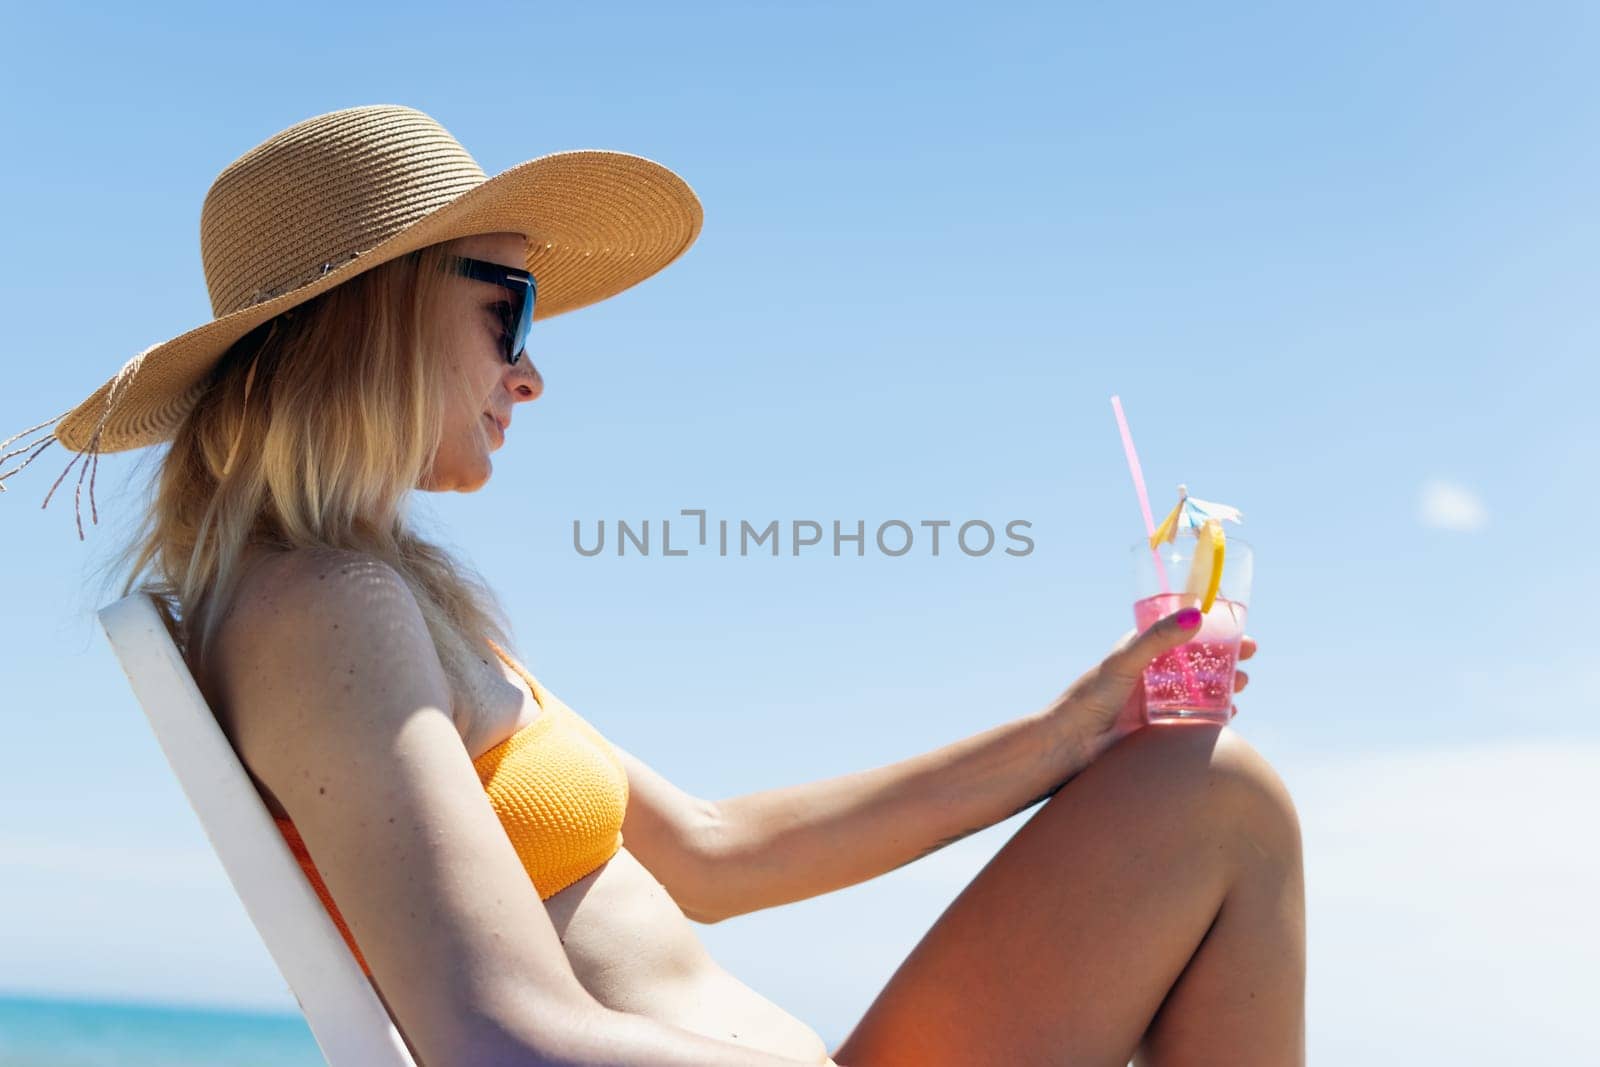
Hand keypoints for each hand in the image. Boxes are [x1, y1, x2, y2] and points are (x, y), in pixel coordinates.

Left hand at [1046, 609, 1257, 768]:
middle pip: (1196, 661)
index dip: (1210, 629)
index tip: (1237, 628)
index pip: (1181, 633)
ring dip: (1224, 685)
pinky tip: (1229, 713)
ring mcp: (1157, 701)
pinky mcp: (1160, 728)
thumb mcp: (1126, 661)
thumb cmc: (1090, 697)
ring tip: (1241, 684)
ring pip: (1200, 689)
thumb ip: (1159, 639)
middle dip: (1225, 658)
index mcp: (1140, 651)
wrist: (1071, 745)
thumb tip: (1196, 614)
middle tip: (1248, 657)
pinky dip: (1215, 714)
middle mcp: (1151, 674)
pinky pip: (1195, 717)